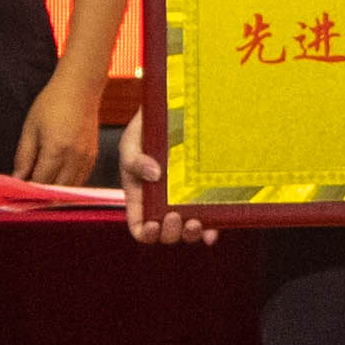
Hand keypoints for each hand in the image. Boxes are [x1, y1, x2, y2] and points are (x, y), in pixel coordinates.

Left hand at [6, 77, 110, 188]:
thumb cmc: (52, 104)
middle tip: (27, 190)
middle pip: (57, 190)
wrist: (80, 89)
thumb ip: (24, 156)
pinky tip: (58, 178)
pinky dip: (69, 184)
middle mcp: (75, 158)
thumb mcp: (30, 128)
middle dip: (41, 194)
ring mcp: (87, 158)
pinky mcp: (93, 156)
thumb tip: (17, 178)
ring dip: (56, 191)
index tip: (16, 191)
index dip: (27, 190)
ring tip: (41, 185)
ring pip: (71, 188)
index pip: (40, 183)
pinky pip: (81, 180)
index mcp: (56, 150)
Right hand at [126, 123, 214, 244]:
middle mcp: (163, 203)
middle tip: (174, 217)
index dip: (146, 234)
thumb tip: (154, 175)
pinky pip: (210, 216)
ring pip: (188, 230)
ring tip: (195, 223)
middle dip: (171, 233)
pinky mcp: (205, 193)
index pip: (140, 227)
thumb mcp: (132, 143)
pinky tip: (213, 228)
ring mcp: (185, 199)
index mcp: (140, 197)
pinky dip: (212, 227)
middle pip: (166, 234)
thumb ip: (135, 161)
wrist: (173, 109)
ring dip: (191, 235)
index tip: (154, 225)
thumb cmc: (146, 128)